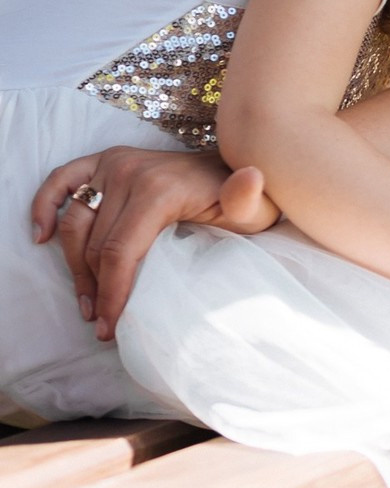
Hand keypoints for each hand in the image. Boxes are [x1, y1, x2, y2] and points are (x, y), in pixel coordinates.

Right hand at [32, 147, 279, 338]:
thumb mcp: (252, 208)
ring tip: (87, 303)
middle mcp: (130, 172)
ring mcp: (113, 164)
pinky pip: (60, 182)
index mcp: (160, 189)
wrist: (233, 167)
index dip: (112, 293)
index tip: (111, 326)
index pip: (121, 251)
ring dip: (73, 267)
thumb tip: (251, 178)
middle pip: (96, 245)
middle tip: (102, 323)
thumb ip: (246, 200)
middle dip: (96, 289)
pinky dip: (44, 207)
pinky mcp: (102, 160)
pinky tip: (39, 238)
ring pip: (75, 225)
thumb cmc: (244, 198)